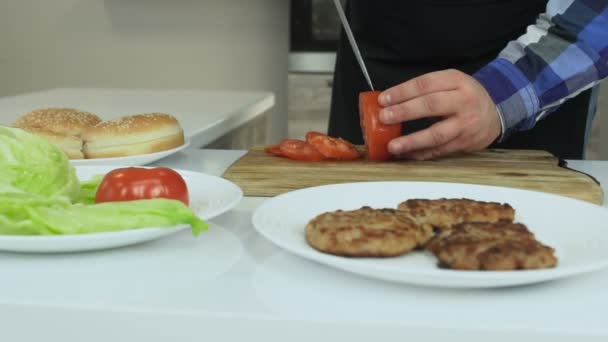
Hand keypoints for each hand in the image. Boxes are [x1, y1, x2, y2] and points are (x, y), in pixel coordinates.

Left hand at [378, 69, 500, 159]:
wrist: (496, 112)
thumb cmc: (465, 96)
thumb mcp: (451, 82)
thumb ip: (425, 89)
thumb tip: (390, 101)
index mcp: (457, 81)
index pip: (426, 84)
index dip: (403, 92)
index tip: (383, 99)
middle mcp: (463, 101)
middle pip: (431, 106)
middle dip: (405, 112)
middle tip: (384, 117)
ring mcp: (465, 124)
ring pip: (436, 134)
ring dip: (412, 141)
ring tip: (392, 146)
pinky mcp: (465, 143)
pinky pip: (439, 150)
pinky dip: (420, 154)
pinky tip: (405, 154)